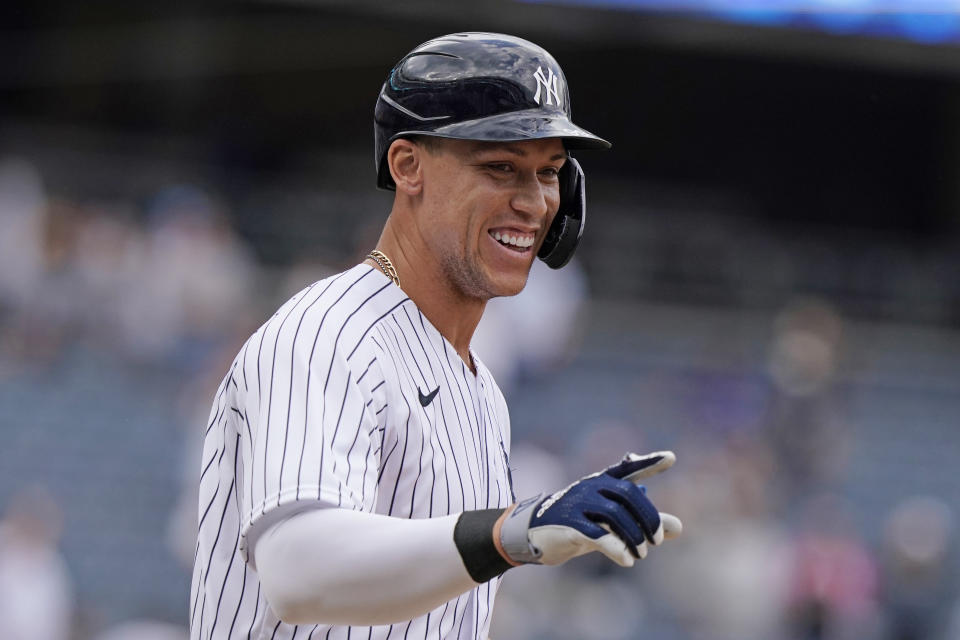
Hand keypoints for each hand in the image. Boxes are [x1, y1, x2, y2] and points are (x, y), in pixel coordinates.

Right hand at [496, 451, 681, 566]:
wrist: (534, 535)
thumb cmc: (579, 524)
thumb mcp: (611, 523)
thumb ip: (644, 522)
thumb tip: (680, 527)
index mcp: (602, 481)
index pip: (628, 468)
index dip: (649, 463)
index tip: (671, 458)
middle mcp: (591, 487)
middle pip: (628, 494)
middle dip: (648, 518)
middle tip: (658, 540)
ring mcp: (578, 504)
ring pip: (614, 516)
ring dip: (634, 537)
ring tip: (641, 554)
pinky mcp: (568, 525)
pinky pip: (596, 535)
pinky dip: (616, 549)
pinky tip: (628, 561)